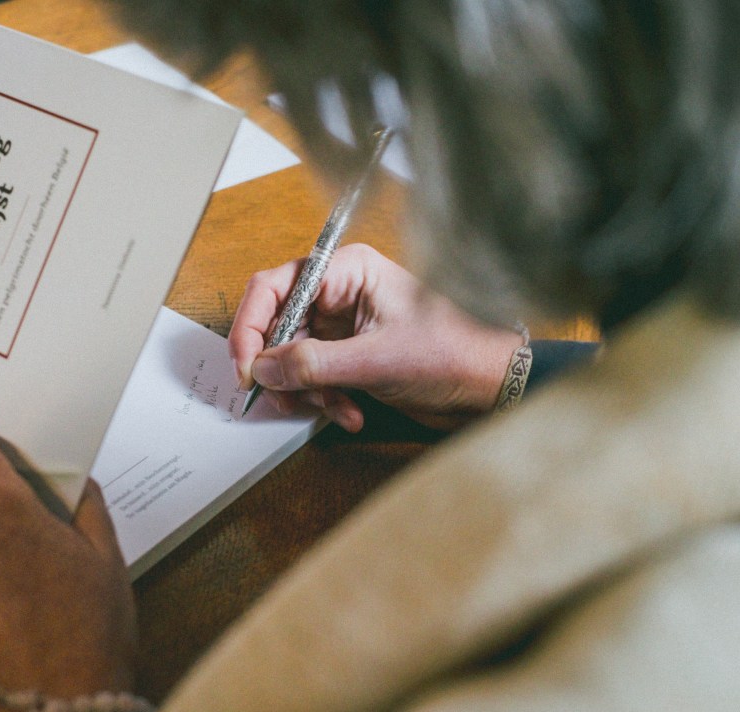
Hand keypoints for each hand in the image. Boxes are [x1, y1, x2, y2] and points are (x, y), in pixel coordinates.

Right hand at [229, 244, 522, 431]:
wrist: (492, 385)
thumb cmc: (454, 353)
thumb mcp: (376, 360)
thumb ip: (313, 364)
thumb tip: (261, 368)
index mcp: (346, 271)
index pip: (273, 288)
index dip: (251, 328)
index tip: (247, 368)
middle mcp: (340, 291)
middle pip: (277, 326)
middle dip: (282, 369)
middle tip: (285, 398)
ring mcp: (344, 324)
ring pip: (293, 357)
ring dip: (306, 390)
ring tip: (334, 408)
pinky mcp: (350, 353)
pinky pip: (314, 376)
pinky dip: (324, 399)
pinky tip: (350, 412)